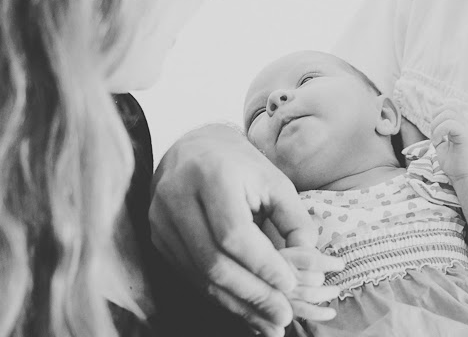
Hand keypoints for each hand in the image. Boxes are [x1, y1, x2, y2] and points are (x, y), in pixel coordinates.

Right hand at [149, 124, 316, 336]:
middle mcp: (177, 196)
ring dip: (237, 303)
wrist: (196, 149)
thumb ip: (295, 220)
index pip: (233, 233)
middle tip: (284, 316)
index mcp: (211, 175)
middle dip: (252, 293)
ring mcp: (161, 219)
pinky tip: (245, 309)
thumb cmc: (243, 166)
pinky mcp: (158, 236)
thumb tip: (310, 263)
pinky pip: (189, 275)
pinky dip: (220, 296)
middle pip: (213, 261)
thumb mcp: (276, 183)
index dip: (262, 264)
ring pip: (199, 275)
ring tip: (269, 321)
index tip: (290, 285)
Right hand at [279, 247, 343, 321]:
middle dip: (323, 279)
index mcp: (286, 257)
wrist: (268, 276)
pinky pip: (305, 311)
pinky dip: (321, 313)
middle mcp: (281, 275)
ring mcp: (282, 292)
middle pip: (311, 278)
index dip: (329, 264)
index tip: (340, 265)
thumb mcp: (298, 251)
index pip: (311, 261)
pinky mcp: (285, 306)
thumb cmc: (291, 262)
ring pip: (310, 294)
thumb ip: (311, 255)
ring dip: (326, 293)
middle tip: (332, 280)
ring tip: (335, 291)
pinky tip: (331, 313)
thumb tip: (334, 262)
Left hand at [430, 105, 467, 181]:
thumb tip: (433, 121)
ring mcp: (466, 129)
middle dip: (435, 119)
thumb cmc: (453, 162)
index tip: (434, 131)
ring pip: (449, 113)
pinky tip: (438, 142)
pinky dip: (439, 132)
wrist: (462, 176)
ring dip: (436, 126)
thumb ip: (439, 132)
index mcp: (459, 125)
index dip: (437, 114)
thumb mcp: (441, 144)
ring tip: (436, 140)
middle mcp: (464, 124)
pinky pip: (451, 124)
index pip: (449, 106)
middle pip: (449, 106)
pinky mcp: (465, 136)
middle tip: (435, 136)